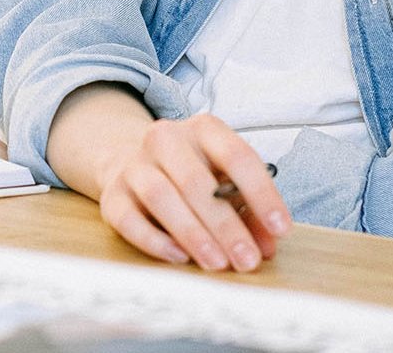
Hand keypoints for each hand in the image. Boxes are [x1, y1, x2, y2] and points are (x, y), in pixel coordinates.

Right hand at [95, 113, 289, 271]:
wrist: (131, 162)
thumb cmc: (192, 176)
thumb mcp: (225, 181)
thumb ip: (249, 211)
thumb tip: (265, 246)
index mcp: (203, 129)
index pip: (237, 156)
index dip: (262, 194)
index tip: (280, 229)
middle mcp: (165, 139)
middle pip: (195, 181)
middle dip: (226, 225)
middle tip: (246, 260)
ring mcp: (134, 164)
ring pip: (160, 196)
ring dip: (192, 234)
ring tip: (216, 263)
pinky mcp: (112, 193)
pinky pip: (127, 218)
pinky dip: (154, 240)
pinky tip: (178, 257)